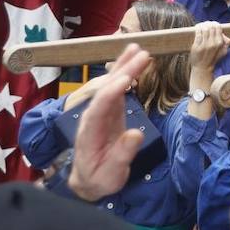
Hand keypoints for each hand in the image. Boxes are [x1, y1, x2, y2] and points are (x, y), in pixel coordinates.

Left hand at [69, 44, 153, 201]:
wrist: (88, 181)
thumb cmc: (99, 179)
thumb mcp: (111, 174)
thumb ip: (122, 154)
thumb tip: (136, 134)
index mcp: (90, 131)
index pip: (101, 107)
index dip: (113, 91)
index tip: (128, 78)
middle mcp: (92, 116)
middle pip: (106, 89)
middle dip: (123, 71)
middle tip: (142, 54)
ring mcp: (100, 112)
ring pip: (110, 85)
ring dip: (124, 66)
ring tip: (137, 48)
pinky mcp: (108, 111)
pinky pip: (116, 89)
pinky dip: (125, 74)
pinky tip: (134, 62)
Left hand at [189, 23, 229, 81]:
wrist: (203, 68)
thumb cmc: (213, 59)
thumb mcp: (223, 52)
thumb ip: (226, 44)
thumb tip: (227, 37)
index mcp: (220, 43)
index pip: (218, 27)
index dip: (215, 23)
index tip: (212, 23)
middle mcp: (213, 43)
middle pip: (211, 27)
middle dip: (208, 23)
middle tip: (206, 23)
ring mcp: (204, 45)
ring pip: (204, 29)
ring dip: (202, 25)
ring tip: (201, 25)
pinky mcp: (196, 46)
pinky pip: (198, 33)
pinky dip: (197, 29)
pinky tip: (197, 27)